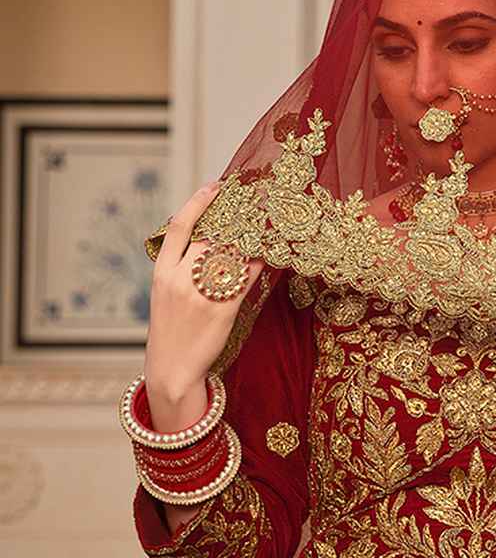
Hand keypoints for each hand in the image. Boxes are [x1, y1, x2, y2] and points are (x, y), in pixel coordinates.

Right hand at [144, 182, 263, 417]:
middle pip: (211, 237)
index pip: (178, 227)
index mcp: (162, 273)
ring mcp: (202, 294)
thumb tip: (206, 245)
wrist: (172, 370)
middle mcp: (181, 279)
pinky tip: (271, 252)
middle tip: (254, 202)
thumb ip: (179, 269)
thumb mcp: (165, 296)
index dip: (197, 203)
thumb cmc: (170, 333)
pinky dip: (260, 262)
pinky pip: (247, 278)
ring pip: (231, 254)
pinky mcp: (224, 310)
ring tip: (267, 223)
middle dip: (234, 218)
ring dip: (251, 237)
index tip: (215, 186)